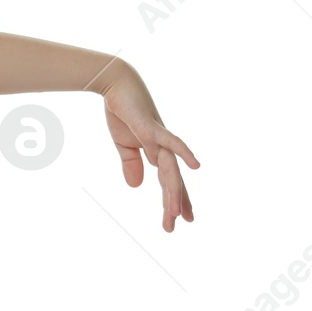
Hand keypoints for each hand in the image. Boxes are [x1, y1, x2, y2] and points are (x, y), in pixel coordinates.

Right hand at [99, 64, 200, 231]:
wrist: (115, 85)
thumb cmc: (121, 111)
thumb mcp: (123, 145)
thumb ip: (132, 165)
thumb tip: (137, 187)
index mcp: (155, 153)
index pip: (168, 181)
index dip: (174, 199)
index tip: (179, 219)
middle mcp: (163, 148)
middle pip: (173, 181)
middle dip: (177, 203)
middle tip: (180, 225)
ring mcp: (159, 138)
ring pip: (171, 170)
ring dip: (174, 191)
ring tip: (176, 214)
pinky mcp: (152, 128)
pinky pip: (171, 142)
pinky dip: (184, 152)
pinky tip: (196, 165)